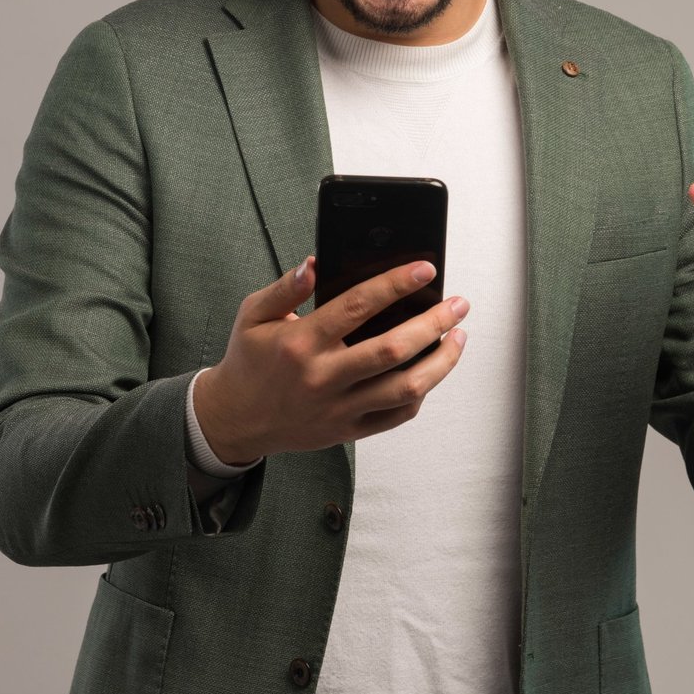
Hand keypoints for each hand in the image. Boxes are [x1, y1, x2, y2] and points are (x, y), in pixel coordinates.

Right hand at [192, 256, 469, 464]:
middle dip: (434, 323)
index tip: (426, 268)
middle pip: (392, 350)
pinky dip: (421, 393)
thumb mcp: (253, 314)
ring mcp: (338, 408)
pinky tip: (432, 370)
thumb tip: (316, 263)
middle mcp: (323, 377)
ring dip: (441, 362)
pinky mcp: (348, 430)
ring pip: (404, 388)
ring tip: (459, 337)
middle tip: (458, 304)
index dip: (396, 284)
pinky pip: (396, 416)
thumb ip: (285, 286)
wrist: (234, 419)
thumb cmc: (249, 361)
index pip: (358, 306)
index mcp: (300, 343)